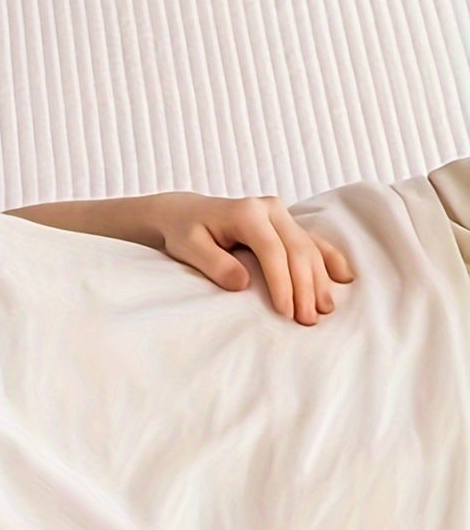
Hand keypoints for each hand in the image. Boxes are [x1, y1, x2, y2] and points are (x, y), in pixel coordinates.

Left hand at [142, 192, 357, 324]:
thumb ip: (214, 264)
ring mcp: (281, 215)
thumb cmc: (184, 231)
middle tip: (308, 320)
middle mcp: (269, 209)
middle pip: (297, 250)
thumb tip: (243, 284)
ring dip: (319, 280)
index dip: (282, 282)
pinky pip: (314, 241)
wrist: (186, 213)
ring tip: (323, 310)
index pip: (272, 251)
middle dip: (305, 287)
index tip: (285, 312)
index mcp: (246, 212)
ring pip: (309, 248)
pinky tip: (344, 278)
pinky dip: (329, 259)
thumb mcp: (188, 247)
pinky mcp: (286, 223)